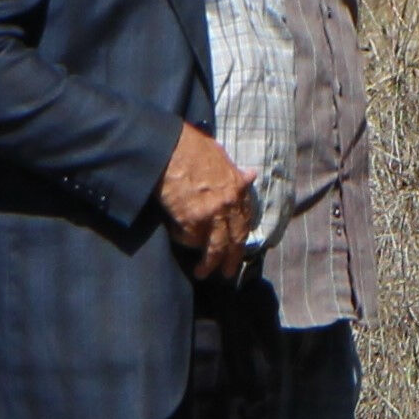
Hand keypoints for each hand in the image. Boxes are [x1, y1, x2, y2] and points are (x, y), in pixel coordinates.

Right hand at [161, 126, 255, 281]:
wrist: (168, 147)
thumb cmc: (189, 146)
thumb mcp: (219, 154)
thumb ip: (234, 171)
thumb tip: (250, 175)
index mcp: (237, 187)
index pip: (244, 219)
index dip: (240, 236)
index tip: (236, 246)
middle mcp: (228, 203)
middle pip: (234, 239)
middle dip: (230, 259)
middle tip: (226, 273)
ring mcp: (211, 214)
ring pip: (214, 247)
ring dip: (208, 264)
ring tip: (201, 272)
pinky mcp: (191, 221)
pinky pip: (189, 240)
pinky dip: (183, 240)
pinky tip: (176, 236)